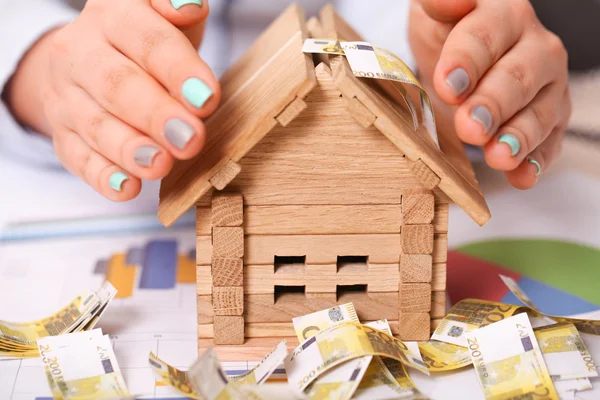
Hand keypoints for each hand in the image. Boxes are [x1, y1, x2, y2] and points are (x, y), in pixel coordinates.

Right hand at [5, 0, 219, 200]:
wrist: (91, 58)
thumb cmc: (147, 41)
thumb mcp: (164, 17)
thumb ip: (179, 12)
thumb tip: (188, 4)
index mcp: (112, 15)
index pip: (146, 40)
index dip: (177, 69)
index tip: (207, 98)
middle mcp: (80, 53)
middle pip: (117, 85)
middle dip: (156, 115)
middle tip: (190, 139)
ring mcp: (66, 96)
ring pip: (95, 125)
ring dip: (129, 149)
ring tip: (160, 165)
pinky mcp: (62, 134)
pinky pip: (77, 157)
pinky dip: (103, 176)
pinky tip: (127, 188)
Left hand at [409, 0, 570, 188]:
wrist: (461, 60)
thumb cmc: (446, 34)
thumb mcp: (432, 14)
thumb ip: (439, 2)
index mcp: (505, 16)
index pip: (488, 36)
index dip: (467, 61)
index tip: (447, 86)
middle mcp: (535, 49)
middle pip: (518, 77)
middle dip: (493, 104)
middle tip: (469, 126)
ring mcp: (548, 87)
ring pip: (541, 112)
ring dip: (518, 137)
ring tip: (497, 156)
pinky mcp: (550, 120)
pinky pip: (549, 143)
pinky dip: (535, 162)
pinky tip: (521, 177)